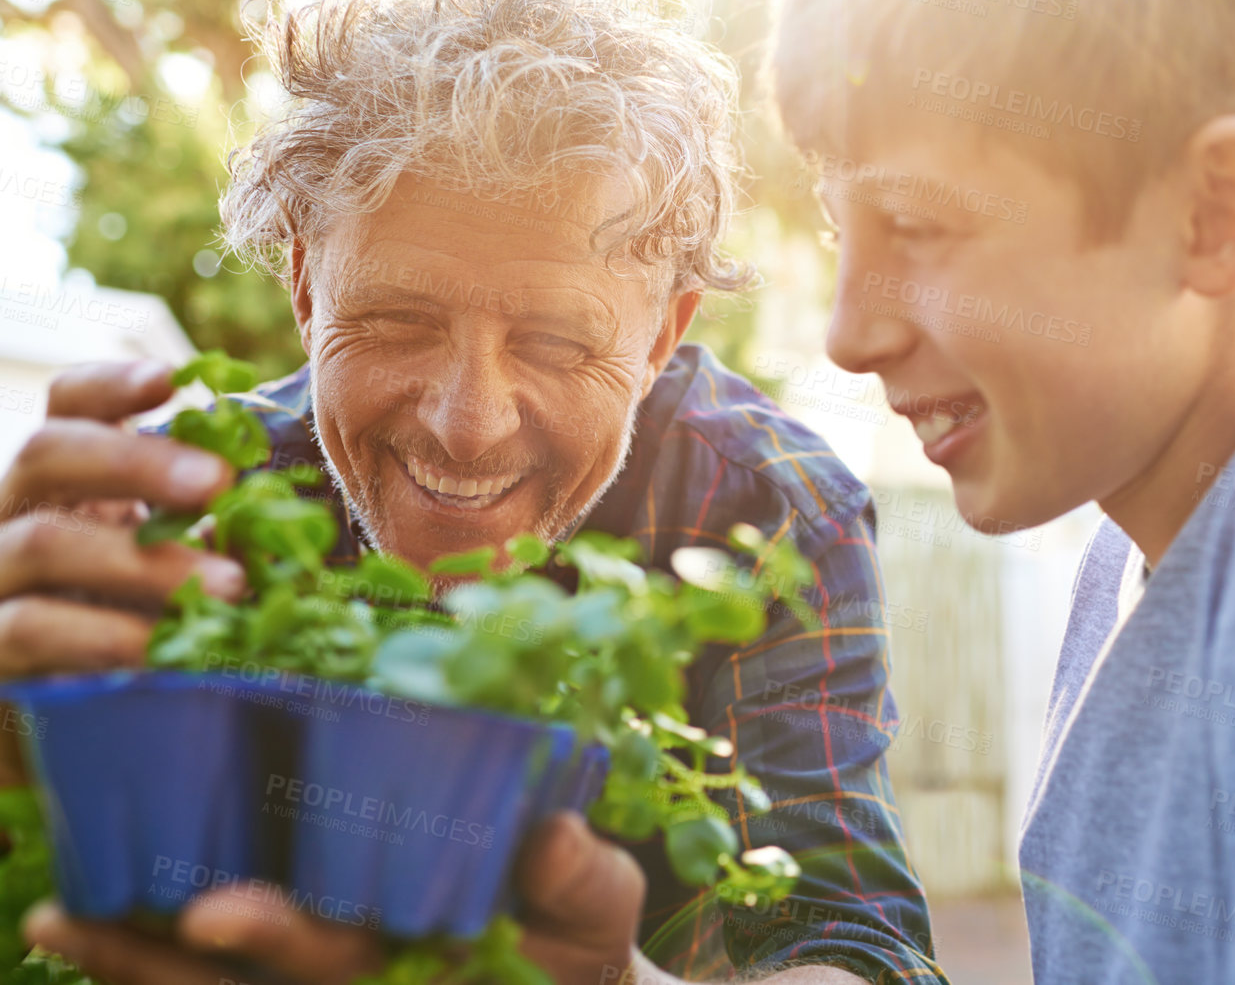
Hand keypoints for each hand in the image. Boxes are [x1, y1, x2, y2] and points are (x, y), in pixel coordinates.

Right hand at [0, 360, 245, 680]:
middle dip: (136, 460)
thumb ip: (205, 525)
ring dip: (144, 562)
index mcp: (65, 475)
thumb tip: (280, 517)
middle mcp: (11, 509)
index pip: (67, 403)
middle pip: (46, 451)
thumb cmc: (130, 610)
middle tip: (220, 482)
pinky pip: (29, 628)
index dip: (111, 384)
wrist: (65, 694)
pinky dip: (105, 635)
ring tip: (232, 586)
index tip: (169, 380)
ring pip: (43, 542)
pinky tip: (163, 650)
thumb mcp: (167, 554)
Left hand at [24, 811, 648, 984]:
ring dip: (128, 960)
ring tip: (54, 917)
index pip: (334, 959)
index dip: (275, 936)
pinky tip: (80, 918)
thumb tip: (551, 840)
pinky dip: (145, 958)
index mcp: (417, 971)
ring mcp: (323, 981)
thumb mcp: (603, 913)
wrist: (565, 983)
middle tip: (78, 918)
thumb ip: (580, 884)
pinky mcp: (303, 970)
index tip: (212, 909)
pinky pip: (210, 982)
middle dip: (158, 961)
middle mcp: (354, 983)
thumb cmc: (580, 944)